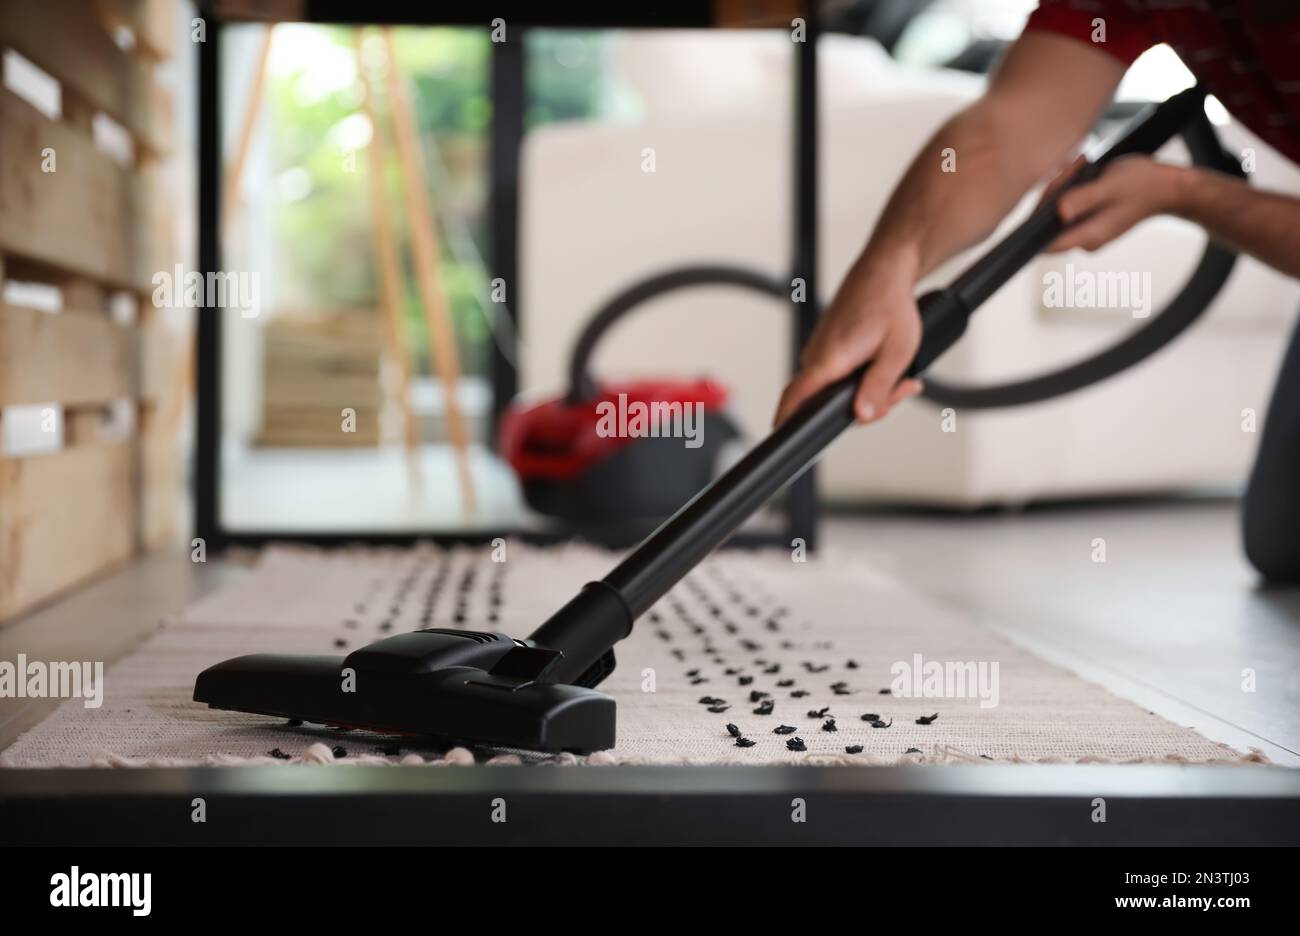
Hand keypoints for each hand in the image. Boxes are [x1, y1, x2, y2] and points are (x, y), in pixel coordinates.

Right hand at [774, 258, 924, 426]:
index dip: (787, 420)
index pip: (795, 397)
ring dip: (869, 390)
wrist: (884, 272)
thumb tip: (862, 415)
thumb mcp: (897, 352)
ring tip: (898, 374)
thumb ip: (878, 388)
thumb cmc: (890, 305)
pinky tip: (883, 365)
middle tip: (901, 388)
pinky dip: (862, 377)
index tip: (783, 437)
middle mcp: (816, 356)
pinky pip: (837, 376)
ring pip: (837, 390)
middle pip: (828, 402)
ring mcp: (819, 352)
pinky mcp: (826, 348)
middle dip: (867, 405)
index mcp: (829, 359)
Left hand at [1044, 154, 1190, 252]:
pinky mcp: (1090, 222)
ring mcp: (1087, 233)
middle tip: (1072, 167)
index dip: (1037, 219)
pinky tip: (1083, 169)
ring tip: (1081, 164)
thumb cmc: (1144, 184)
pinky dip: (1072, 189)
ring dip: (1063, 187)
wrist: (1168, 187)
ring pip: (1058, 214)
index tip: (1049, 188)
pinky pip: (1070, 208)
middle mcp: (1085, 241)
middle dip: (1053, 194)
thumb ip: (1085, 199)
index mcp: (1088, 238)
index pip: (1046, 241)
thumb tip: (1060, 211)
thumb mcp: (1112, 186)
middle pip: (1048, 224)